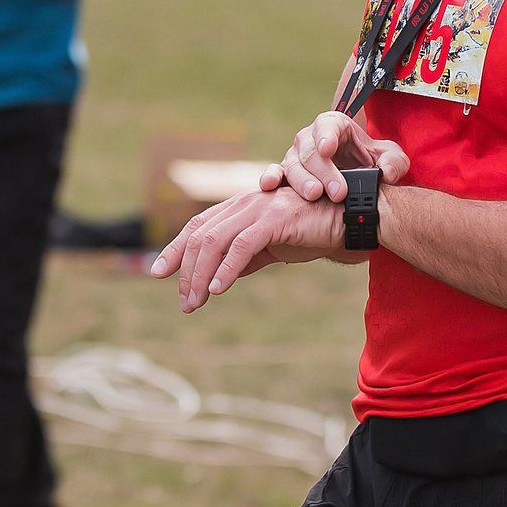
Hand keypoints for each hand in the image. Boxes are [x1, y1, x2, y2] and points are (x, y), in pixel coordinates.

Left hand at [150, 184, 349, 313]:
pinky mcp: (274, 219)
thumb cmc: (312, 231)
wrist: (348, 219)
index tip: (157, 272)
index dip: (174, 248)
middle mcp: (244, 203)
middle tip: (183, 303)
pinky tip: (217, 289)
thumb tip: (217, 278)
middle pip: (199, 235)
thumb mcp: (271, 247)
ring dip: (199, 275)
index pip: (197, 226)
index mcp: (241, 207)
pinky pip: (241, 246)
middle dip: (184, 270)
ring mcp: (258, 208)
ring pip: (214, 242)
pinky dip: (225, 269)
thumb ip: (244, 258)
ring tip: (195, 303)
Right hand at [266, 111, 410, 203]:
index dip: (326, 136)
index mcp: (334, 125)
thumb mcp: (391, 160)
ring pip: (292, 165)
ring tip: (315, 195)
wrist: (356, 179)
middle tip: (338, 192)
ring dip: (303, 181)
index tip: (328, 149)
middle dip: (324, 172)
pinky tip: (269, 186)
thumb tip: (387, 174)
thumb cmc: (371, 162)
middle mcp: (310, 138)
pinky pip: (274, 173)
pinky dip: (270, 178)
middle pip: (311, 151)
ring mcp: (295, 156)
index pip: (328, 126)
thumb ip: (395, 163)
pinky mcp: (285, 174)